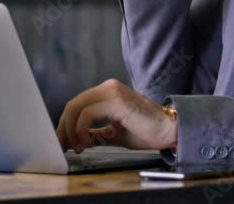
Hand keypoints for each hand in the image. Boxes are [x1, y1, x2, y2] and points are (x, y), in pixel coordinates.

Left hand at [56, 79, 176, 152]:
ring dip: (71, 130)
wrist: (170, 131)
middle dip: (64, 128)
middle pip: (73, 104)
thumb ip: (96, 134)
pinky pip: (88, 114)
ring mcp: (113, 92)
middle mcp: (108, 87)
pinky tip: (86, 141)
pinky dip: (81, 129)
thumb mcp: (115, 133)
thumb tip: (77, 140)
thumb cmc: (147, 130)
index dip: (65, 124)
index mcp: (108, 91)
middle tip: (64, 146)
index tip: (62, 141)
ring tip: (77, 146)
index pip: (77, 104)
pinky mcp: (117, 102)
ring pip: (76, 107)